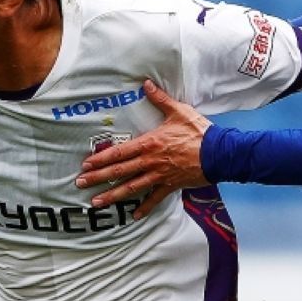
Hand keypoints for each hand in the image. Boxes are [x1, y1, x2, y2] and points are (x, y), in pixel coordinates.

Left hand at [75, 80, 212, 219]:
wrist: (221, 153)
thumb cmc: (199, 132)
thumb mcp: (179, 112)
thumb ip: (160, 99)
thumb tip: (146, 84)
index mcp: (149, 143)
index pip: (119, 153)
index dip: (101, 159)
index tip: (86, 164)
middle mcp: (151, 161)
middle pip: (119, 172)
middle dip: (98, 179)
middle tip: (80, 184)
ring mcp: (160, 175)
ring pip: (132, 188)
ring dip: (113, 196)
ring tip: (96, 203)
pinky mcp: (171, 185)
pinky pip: (155, 199)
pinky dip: (145, 208)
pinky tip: (134, 216)